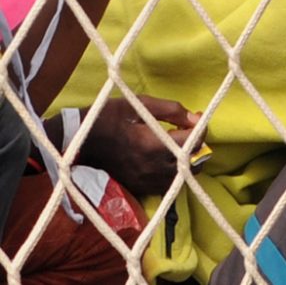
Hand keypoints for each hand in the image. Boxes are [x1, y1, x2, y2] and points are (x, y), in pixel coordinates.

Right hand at [78, 95, 202, 196]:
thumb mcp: (139, 104)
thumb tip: (194, 118)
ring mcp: (146, 181)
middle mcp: (152, 167)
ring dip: (187, 159)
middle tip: (189, 131)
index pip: (193, 141)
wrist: (77, 141)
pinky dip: (174, 172)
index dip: (200, 127)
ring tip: (178, 144)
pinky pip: (168, 184)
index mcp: (153, 145)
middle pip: (194, 162)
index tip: (196, 117)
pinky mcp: (139, 188)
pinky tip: (165, 158)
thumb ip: (171, 110)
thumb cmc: (108, 117)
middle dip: (197, 144)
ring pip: (183, 176)